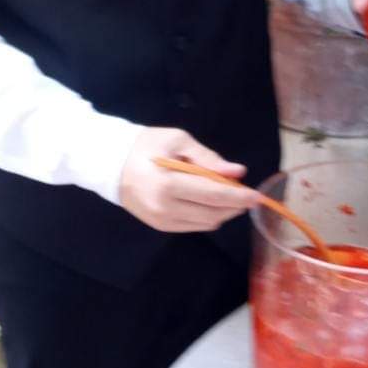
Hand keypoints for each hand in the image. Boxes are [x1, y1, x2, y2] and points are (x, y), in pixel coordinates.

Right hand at [119, 127, 251, 232]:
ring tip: (226, 194)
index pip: (214, 195)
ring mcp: (162, 221)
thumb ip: (207, 158)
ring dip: (223, 211)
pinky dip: (208, 216)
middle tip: (244, 192)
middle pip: (214, 213)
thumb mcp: (177, 140)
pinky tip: (209, 202)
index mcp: (169, 184)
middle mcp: (166, 208)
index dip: (239, 196)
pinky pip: (194, 226)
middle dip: (234, 205)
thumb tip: (237, 171)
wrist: (110, 164)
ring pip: (206, 223)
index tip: (257, 195)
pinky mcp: (160, 227)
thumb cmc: (145, 146)